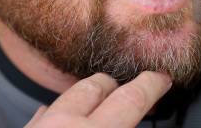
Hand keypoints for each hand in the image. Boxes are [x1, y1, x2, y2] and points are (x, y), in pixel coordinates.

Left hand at [24, 71, 171, 127]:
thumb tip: (136, 117)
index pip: (132, 98)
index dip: (152, 84)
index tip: (162, 78)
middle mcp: (63, 124)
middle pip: (97, 85)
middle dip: (117, 86)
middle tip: (132, 91)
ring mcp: (38, 126)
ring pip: (67, 97)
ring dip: (87, 99)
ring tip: (99, 108)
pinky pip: (43, 115)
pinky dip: (59, 115)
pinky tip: (63, 120)